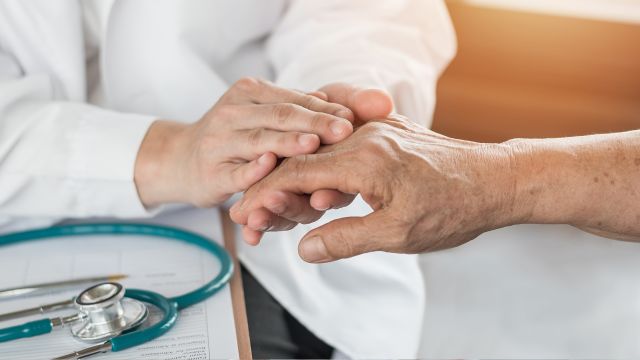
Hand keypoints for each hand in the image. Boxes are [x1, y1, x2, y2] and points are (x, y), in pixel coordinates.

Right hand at [134, 77, 354, 207]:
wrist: (181, 159)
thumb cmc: (233, 136)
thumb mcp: (261, 113)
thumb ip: (294, 105)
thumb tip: (330, 99)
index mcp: (249, 92)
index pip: (293, 100)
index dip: (324, 109)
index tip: (353, 117)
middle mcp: (233, 112)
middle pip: (280, 116)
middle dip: (315, 123)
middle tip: (345, 129)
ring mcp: (220, 142)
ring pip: (259, 141)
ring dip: (287, 143)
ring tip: (314, 144)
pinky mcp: (212, 173)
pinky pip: (236, 172)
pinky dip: (253, 169)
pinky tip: (270, 166)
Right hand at [231, 115, 516, 262]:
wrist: (495, 180)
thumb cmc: (453, 207)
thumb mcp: (398, 233)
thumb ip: (346, 239)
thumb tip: (305, 249)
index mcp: (364, 158)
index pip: (296, 173)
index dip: (265, 195)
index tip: (245, 214)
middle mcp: (364, 136)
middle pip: (300, 159)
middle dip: (272, 189)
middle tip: (255, 217)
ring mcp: (374, 132)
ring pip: (318, 154)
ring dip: (296, 182)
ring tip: (283, 211)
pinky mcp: (383, 135)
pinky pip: (339, 150)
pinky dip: (321, 171)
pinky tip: (316, 192)